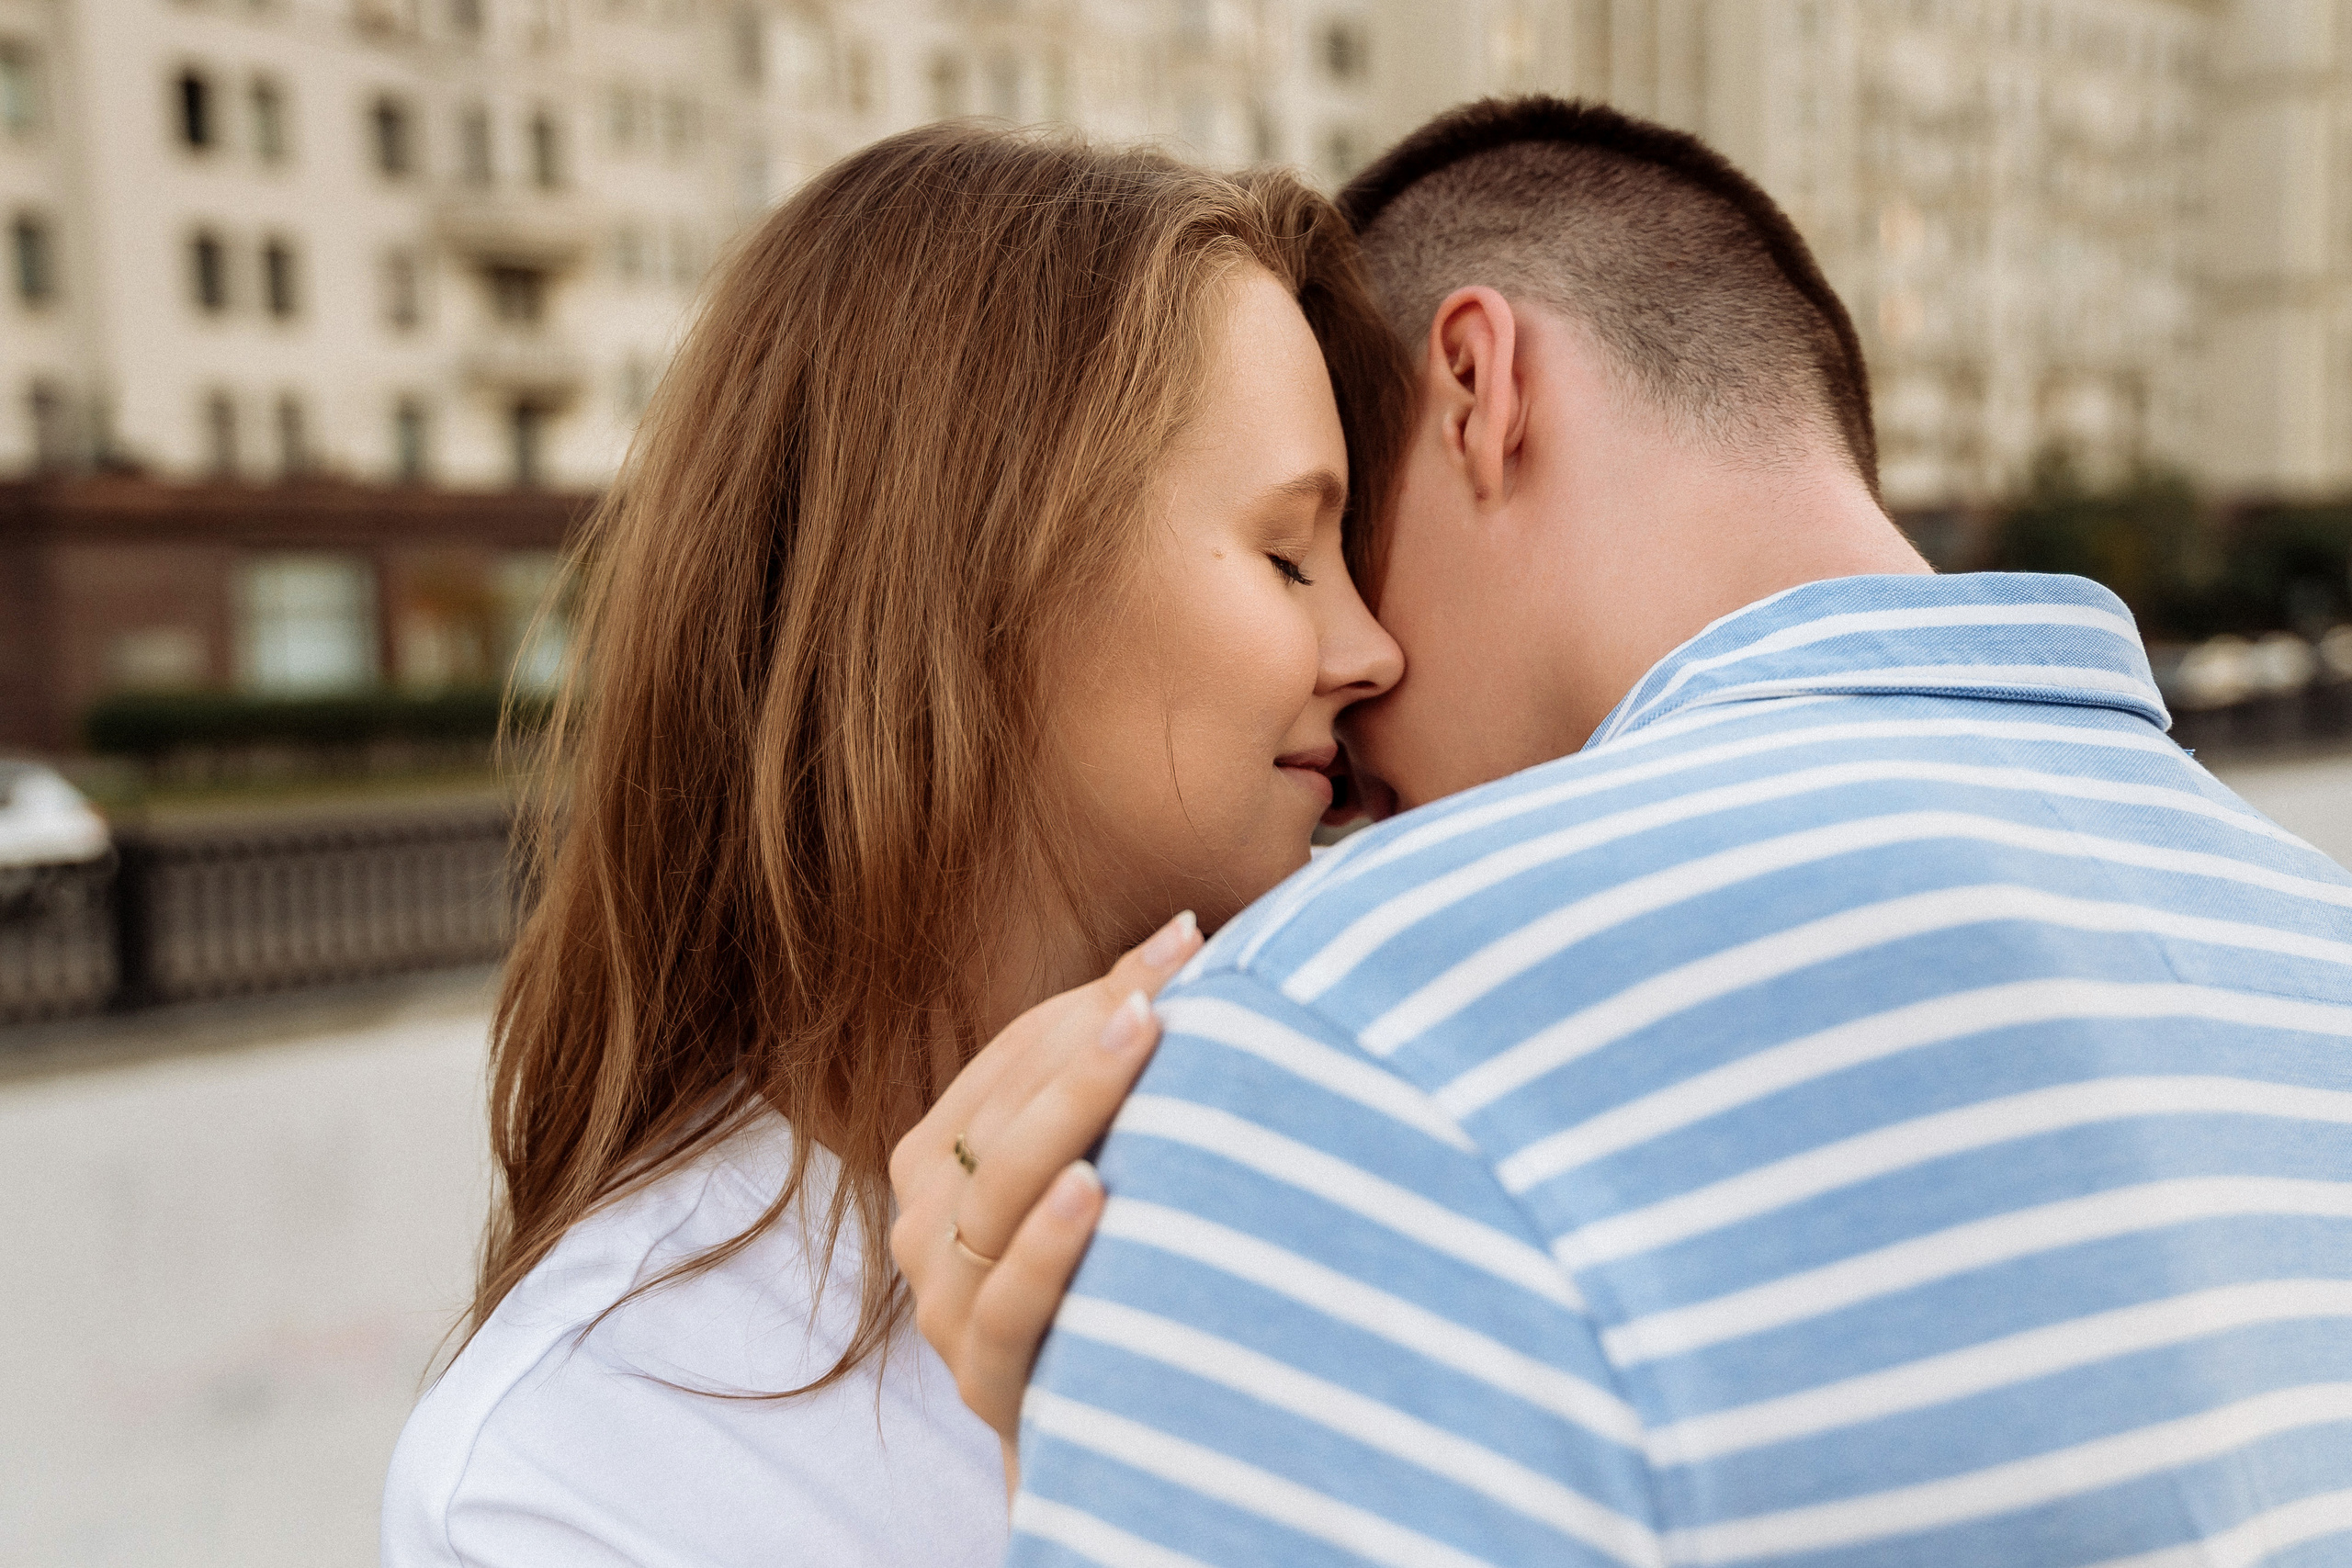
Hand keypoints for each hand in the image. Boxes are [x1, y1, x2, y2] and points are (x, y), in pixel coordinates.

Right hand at [887, 910, 1202, 1495]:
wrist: (1103, 1435)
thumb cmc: (1106, 1274)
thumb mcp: (1101, 1161)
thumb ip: (1116, 1057)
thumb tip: (1184, 933)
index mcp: (936, 1159)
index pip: (1011, 1058)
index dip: (1093, 996)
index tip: (1187, 940)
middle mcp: (923, 1226)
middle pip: (1006, 1115)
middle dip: (1092, 1041)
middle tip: (1171, 983)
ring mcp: (944, 1305)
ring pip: (1001, 1195)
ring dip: (1072, 1113)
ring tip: (1140, 1042)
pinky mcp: (984, 1379)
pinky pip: (1009, 1303)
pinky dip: (1050, 1245)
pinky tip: (1095, 1190)